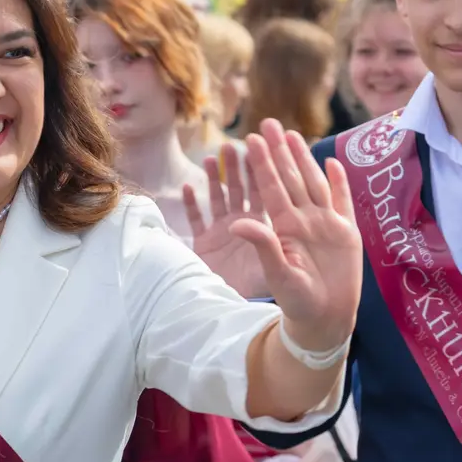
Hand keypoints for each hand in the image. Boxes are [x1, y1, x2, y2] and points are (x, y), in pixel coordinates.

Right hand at [183, 146, 268, 297]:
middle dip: (238, 165)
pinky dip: (192, 205)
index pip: (266, 189)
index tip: (259, 144)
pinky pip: (197, 220)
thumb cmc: (265, 295)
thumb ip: (263, 245)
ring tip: (212, 158)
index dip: (261, 166)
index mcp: (268, 226)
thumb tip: (247, 222)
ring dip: (215, 178)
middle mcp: (247, 224)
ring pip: (219, 197)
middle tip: (234, 144)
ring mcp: (225, 232)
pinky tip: (187, 188)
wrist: (249, 317)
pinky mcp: (206, 244)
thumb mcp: (273, 269)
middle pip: (242, 187)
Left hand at [235, 120, 361, 349]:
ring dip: (304, 159)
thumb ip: (261, 245)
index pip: (270, 188)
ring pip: (313, 183)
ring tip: (293, 134)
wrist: (325, 318)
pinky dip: (340, 182)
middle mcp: (302, 220)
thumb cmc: (296, 300)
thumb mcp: (277, 273)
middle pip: (290, 178)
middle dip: (279, 151)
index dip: (262, 163)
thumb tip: (235, 224)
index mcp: (283, 227)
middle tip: (267, 123)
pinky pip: (342, 202)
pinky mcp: (346, 233)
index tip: (251, 139)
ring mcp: (325, 224)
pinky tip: (333, 162)